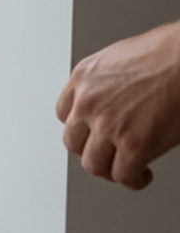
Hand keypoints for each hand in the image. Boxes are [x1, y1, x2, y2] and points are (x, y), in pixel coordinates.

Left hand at [56, 20, 179, 189]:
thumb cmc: (170, 52)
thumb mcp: (121, 58)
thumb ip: (106, 82)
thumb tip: (114, 99)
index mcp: (83, 77)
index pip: (64, 114)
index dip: (81, 128)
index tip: (91, 134)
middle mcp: (88, 101)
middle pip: (73, 142)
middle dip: (92, 151)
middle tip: (108, 156)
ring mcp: (108, 124)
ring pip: (93, 164)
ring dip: (110, 170)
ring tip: (126, 169)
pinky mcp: (133, 144)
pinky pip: (123, 175)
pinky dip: (133, 180)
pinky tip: (142, 175)